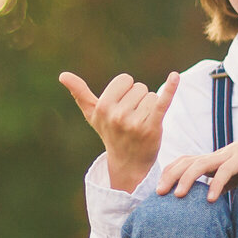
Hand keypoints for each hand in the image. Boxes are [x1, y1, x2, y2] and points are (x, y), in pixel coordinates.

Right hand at [59, 70, 178, 191]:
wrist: (129, 162)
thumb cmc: (110, 133)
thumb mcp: (93, 115)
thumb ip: (80, 93)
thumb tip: (63, 75)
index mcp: (103, 107)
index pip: (125, 80)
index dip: (126, 91)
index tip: (122, 106)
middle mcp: (117, 115)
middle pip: (140, 87)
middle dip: (139, 100)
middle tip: (133, 118)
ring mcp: (135, 122)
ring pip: (152, 95)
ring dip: (151, 107)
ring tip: (143, 123)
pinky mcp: (153, 127)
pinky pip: (162, 102)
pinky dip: (171, 89)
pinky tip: (175, 77)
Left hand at [157, 124, 237, 200]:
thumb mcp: (231, 174)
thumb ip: (220, 184)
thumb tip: (209, 200)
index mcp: (209, 159)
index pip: (182, 162)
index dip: (168, 173)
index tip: (158, 189)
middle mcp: (213, 157)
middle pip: (185, 162)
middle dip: (170, 177)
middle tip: (159, 193)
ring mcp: (225, 157)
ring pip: (199, 165)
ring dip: (187, 180)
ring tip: (178, 196)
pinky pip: (225, 172)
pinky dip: (216, 185)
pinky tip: (210, 200)